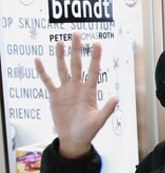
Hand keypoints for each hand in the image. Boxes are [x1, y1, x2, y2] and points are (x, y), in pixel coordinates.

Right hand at [36, 34, 116, 158]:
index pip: (94, 71)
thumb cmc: (88, 131)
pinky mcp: (54, 96)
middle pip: (77, 64)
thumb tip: (117, 97)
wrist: (74, 139)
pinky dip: (42, 71)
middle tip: (77, 34)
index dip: (95, 58)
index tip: (98, 44)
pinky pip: (48, 81)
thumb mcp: (99, 120)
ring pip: (62, 69)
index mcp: (90, 92)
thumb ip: (108, 109)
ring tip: (60, 42)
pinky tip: (38, 60)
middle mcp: (78, 87)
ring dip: (61, 56)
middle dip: (77, 50)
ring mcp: (66, 90)